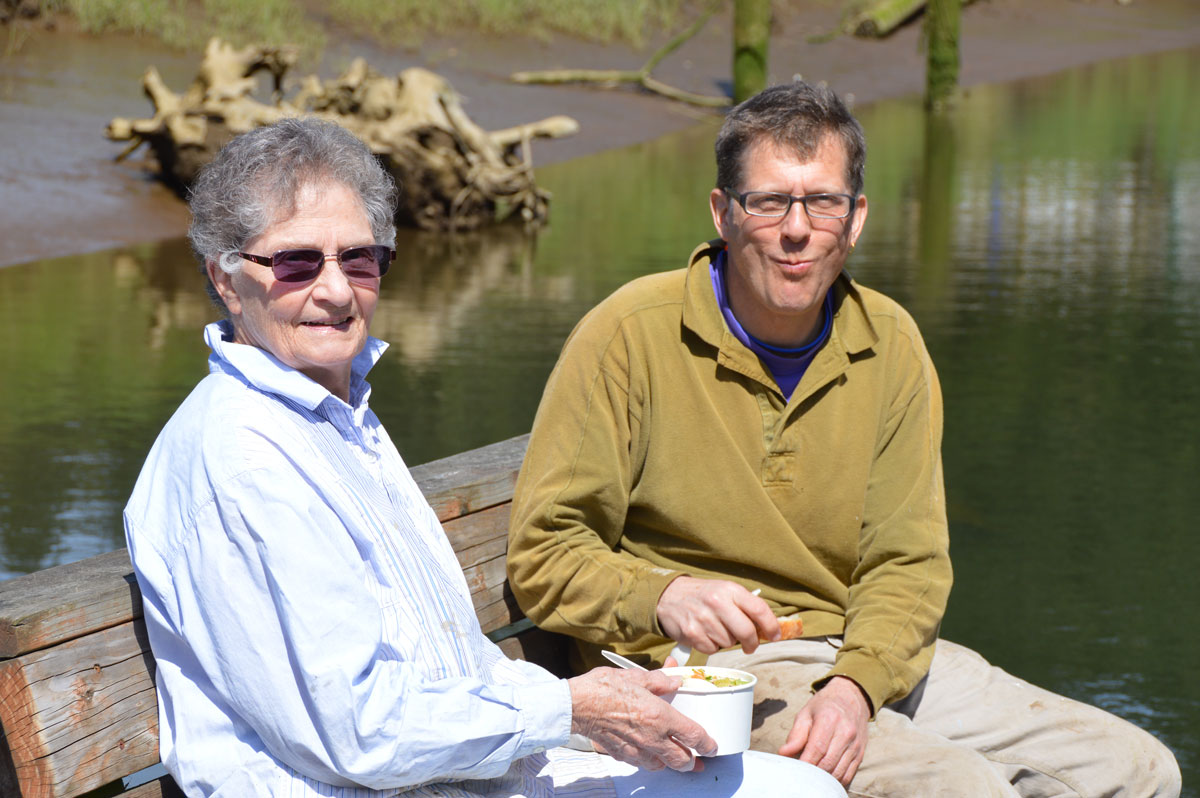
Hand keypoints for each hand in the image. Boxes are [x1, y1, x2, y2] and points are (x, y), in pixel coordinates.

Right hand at [568, 667, 716, 771]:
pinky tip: (648, 753)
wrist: (576, 705)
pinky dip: (649, 761)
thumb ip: (659, 681)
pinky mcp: (622, 755)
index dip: (708, 744)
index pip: (693, 736)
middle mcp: (652, 737)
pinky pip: (642, 764)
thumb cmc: (602, 689)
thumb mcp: (635, 676)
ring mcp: (636, 750)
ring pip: (662, 766)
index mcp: (660, 716)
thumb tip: (674, 680)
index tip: (713, 746)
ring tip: (673, 757)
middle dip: (693, 761)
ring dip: (670, 763)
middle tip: (698, 759)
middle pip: (682, 760)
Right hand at [656, 576, 778, 654]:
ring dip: (727, 641)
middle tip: (751, 645)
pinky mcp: (691, 633)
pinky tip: (705, 634)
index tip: (775, 635)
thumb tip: (766, 628)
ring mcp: (703, 618)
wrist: (668, 596)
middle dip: (752, 643)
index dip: (771, 626)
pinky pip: (712, 649)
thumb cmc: (703, 595)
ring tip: (717, 629)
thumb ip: (744, 606)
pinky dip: (712, 646)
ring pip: (729, 643)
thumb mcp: (725, 590)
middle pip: (747, 632)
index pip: (759, 609)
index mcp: (730, 589)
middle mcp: (717, 602)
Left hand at [778, 676, 869, 786]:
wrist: (851, 698)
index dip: (805, 763)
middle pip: (828, 763)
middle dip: (812, 774)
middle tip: (800, 776)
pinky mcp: (860, 754)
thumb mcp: (806, 713)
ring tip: (810, 777)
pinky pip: (848, 775)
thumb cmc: (824, 706)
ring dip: (823, 779)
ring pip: (838, 772)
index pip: (817, 748)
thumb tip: (783, 753)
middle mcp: (846, 732)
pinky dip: (835, 780)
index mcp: (829, 719)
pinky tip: (825, 778)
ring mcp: (855, 744)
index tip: (794, 771)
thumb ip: (795, 735)